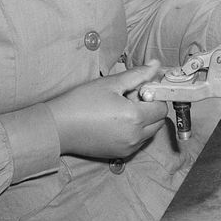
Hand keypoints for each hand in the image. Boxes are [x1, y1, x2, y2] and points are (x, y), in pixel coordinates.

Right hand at [44, 60, 168, 158]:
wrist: (58, 127)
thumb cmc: (82, 102)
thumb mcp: (111, 83)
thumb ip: (138, 74)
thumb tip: (156, 65)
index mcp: (135, 117)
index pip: (162, 107)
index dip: (154, 95)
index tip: (140, 89)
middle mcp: (135, 136)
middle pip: (158, 121)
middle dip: (151, 108)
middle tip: (131, 97)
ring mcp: (128, 148)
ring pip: (149, 132)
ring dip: (144, 120)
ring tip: (122, 109)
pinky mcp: (120, 155)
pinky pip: (138, 142)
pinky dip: (135, 131)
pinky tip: (117, 121)